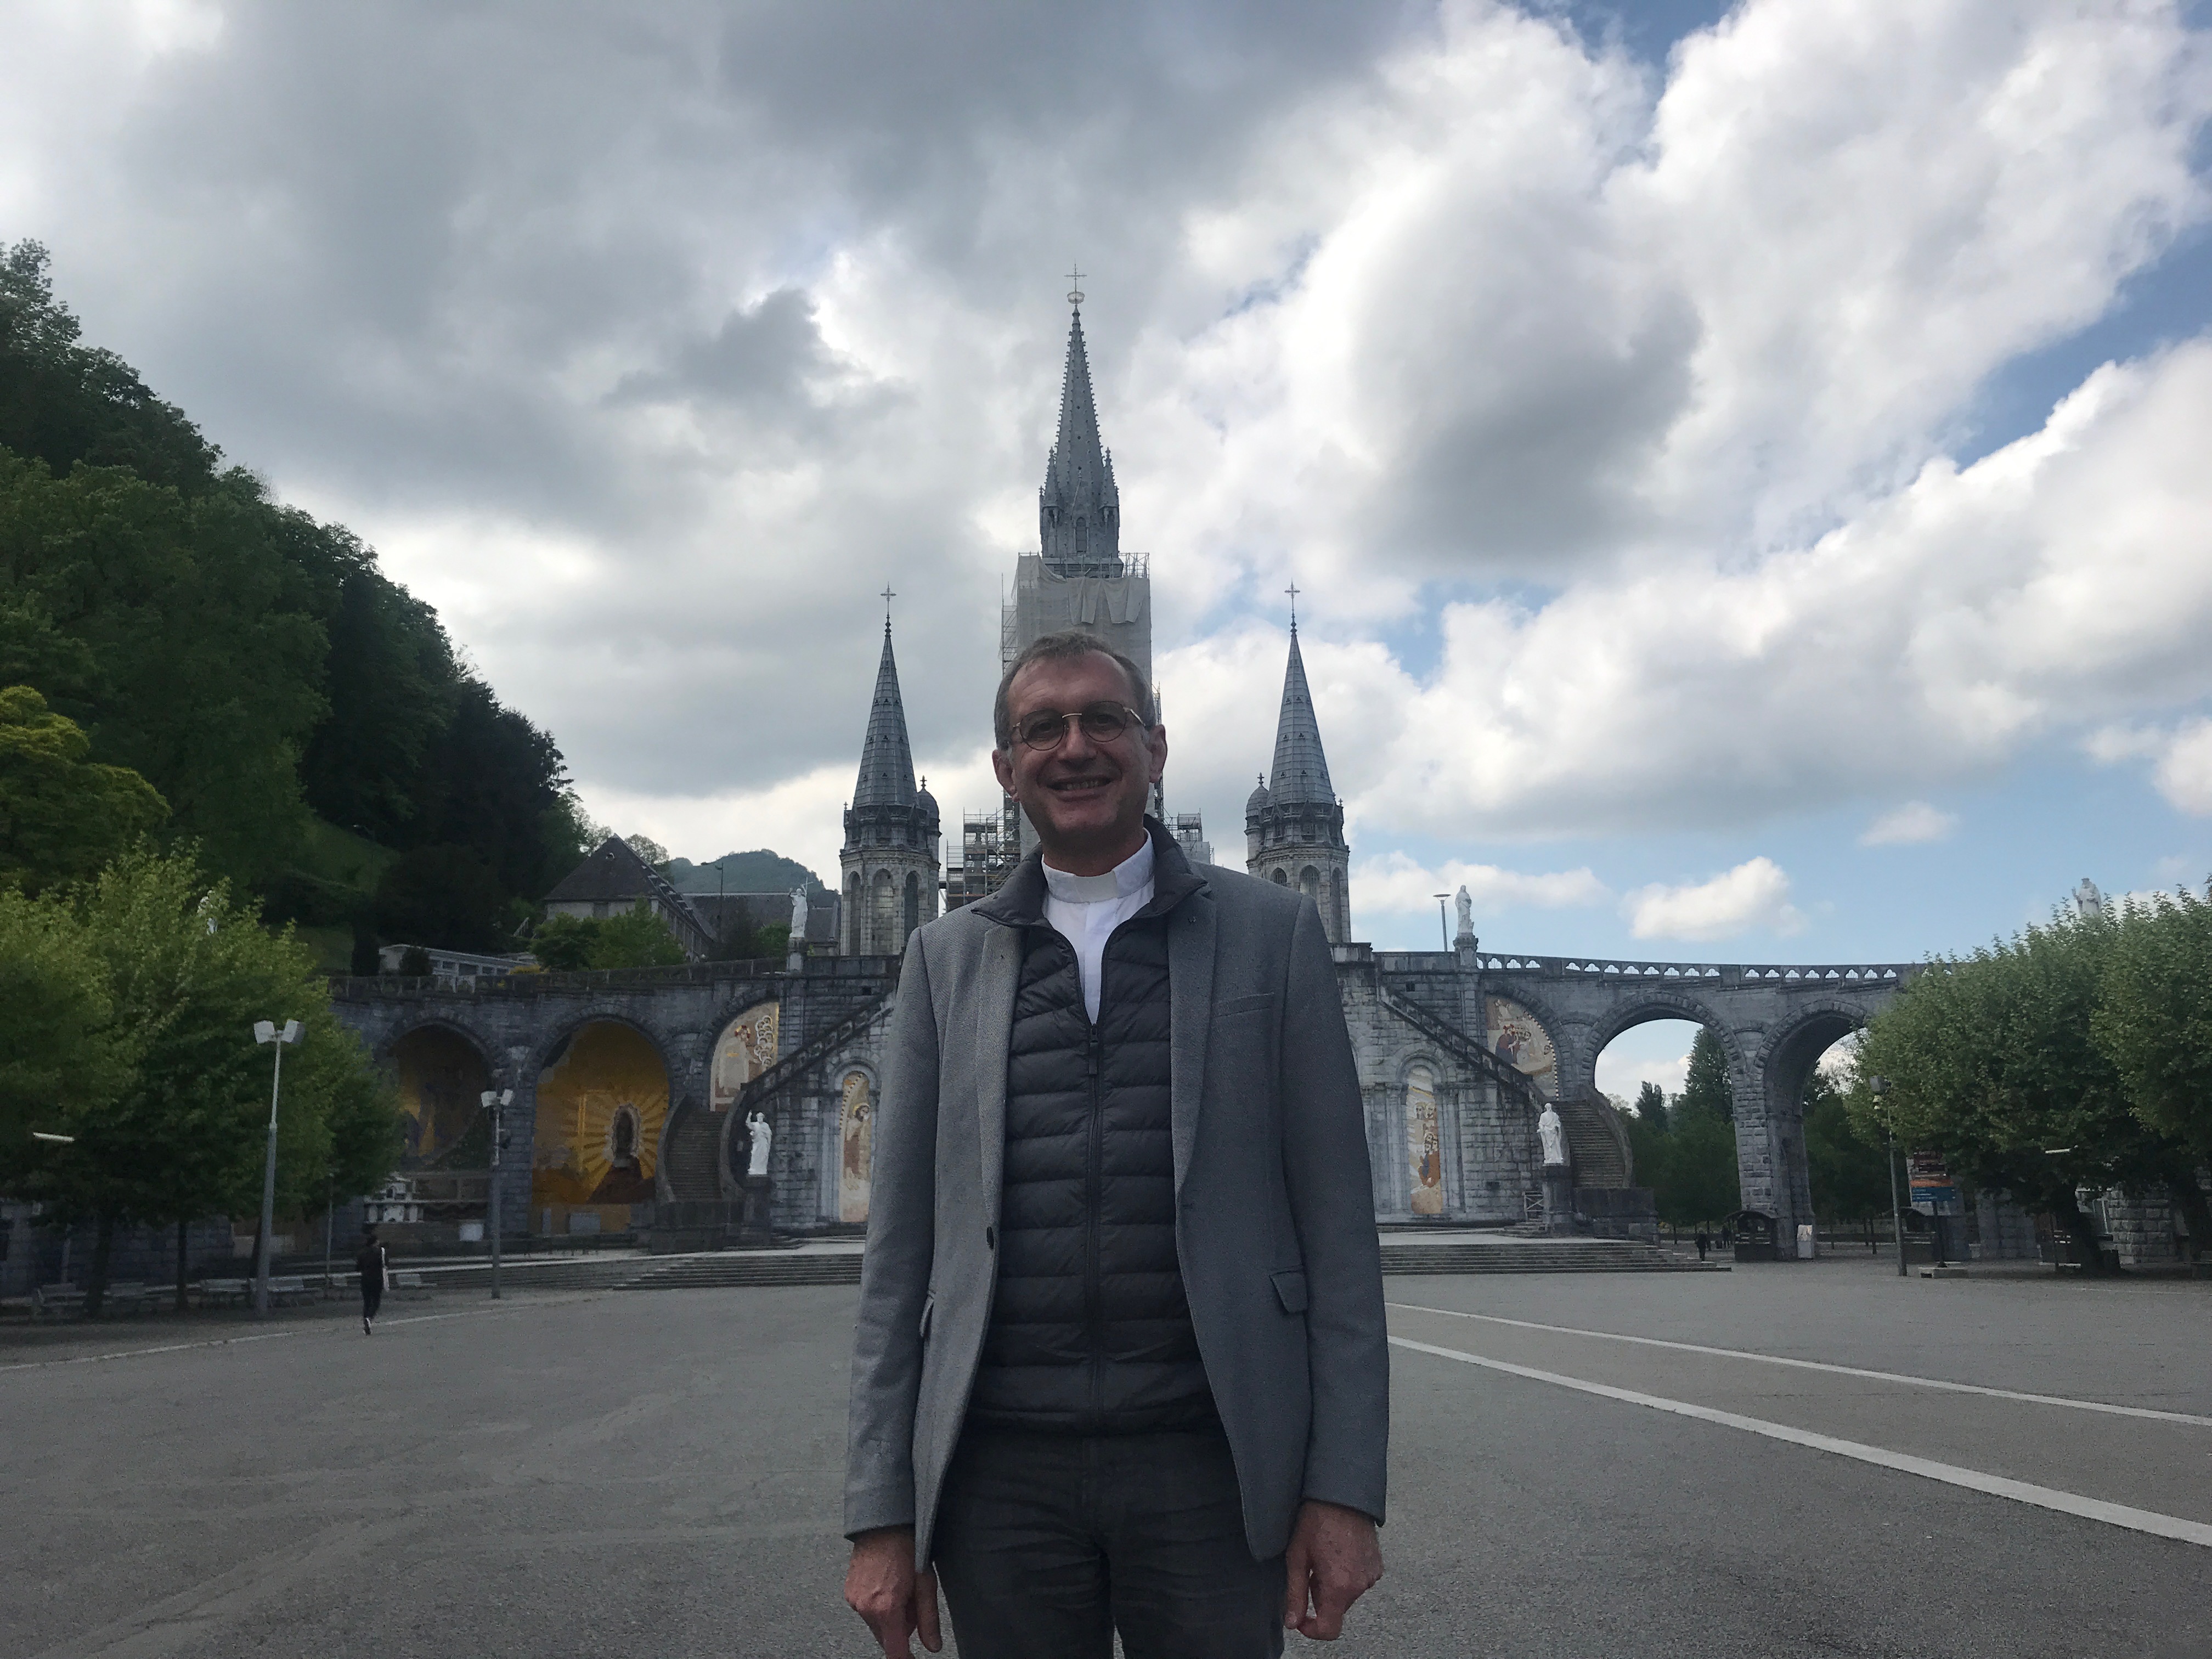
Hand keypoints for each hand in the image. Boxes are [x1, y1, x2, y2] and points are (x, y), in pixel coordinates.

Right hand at [845, 1527, 941, 1655]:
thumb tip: (933, 1646)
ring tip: (899, 1588)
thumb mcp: (925, 1583)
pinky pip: (865, 1610)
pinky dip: (877, 1606)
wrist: (883, 1524)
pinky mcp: (848, 1592)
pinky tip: (886, 1584)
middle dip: (901, 1628)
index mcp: (886, 1608)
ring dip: (889, 1616)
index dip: (905, 1658)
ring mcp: (854, 1600)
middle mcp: (865, 1608)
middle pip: (886, 1637)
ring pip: (876, 1624)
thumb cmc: (907, 1548)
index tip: (912, 1658)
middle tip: (911, 1602)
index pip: (894, 1651)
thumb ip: (928, 1619)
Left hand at [1283, 1499, 1382, 1640]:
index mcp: (1339, 1587)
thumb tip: (1292, 1623)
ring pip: (1347, 1595)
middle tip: (1311, 1569)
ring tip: (1325, 1556)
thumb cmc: (1315, 1521)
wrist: (1342, 1493)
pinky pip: (1359, 1581)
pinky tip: (1339, 1553)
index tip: (1301, 1617)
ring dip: (1334, 1585)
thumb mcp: (1297, 1557)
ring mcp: (1372, 1575)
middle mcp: (1360, 1585)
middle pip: (1337, 1609)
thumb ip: (1295, 1595)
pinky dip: (1347, 1575)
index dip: (1312, 1630)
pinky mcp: (1377, 1565)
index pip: (1330, 1629)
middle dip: (1320, 1597)